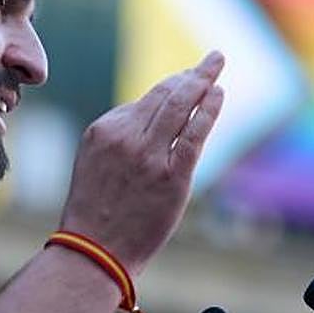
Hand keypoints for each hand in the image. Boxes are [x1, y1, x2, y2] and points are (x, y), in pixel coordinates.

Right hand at [57, 51, 224, 274]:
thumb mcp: (95, 165)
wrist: (95, 252)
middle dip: (190, 75)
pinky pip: (194, 132)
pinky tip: (219, 94)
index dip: (170, 90)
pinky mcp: (171, 175)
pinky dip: (209, 109)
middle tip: (211, 60)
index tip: (186, 83)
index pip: (143, 102)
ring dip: (203, 81)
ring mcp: (148, 155)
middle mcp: (125, 137)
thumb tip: (158, 122)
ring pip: (180, 106)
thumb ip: (122, 142)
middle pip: (164, 95)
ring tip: (217, 64)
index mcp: (102, 131)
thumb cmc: (95, 215)